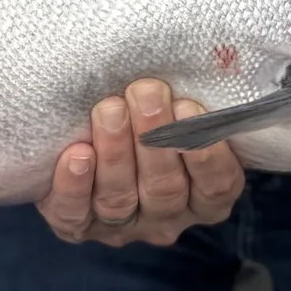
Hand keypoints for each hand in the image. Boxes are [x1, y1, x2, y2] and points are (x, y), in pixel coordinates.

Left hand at [36, 77, 244, 246]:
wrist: (94, 133)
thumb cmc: (149, 116)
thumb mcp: (179, 111)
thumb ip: (189, 102)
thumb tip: (198, 65)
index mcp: (203, 196)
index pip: (216, 186)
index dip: (205, 152)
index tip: (187, 107)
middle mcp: (166, 217)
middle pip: (165, 189)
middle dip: (154, 139)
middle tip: (145, 92)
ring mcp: (122, 226)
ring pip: (120, 199)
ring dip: (116, 154)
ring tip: (110, 110)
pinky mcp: (78, 225)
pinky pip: (75, 214)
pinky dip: (75, 186)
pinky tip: (77, 155)